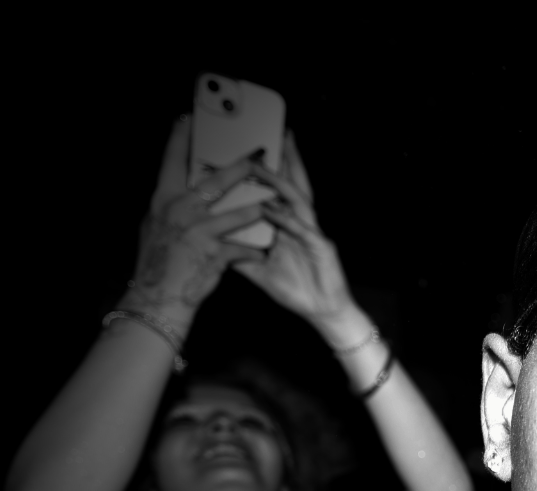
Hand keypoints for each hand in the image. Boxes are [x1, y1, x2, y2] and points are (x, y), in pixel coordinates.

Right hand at [122, 116, 269, 322]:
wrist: (158, 298)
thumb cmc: (157, 262)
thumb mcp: (154, 227)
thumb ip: (169, 205)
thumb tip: (178, 187)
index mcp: (162, 201)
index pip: (170, 162)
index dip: (178, 139)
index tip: (187, 118)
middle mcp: (179, 212)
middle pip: (214, 182)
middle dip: (239, 168)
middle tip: (258, 155)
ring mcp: (197, 232)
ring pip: (236, 214)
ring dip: (258, 209)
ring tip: (274, 203)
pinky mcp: (213, 254)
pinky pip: (241, 248)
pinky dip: (253, 250)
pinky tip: (262, 251)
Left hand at [231, 132, 361, 339]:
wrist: (322, 312)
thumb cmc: (296, 289)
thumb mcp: (259, 270)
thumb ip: (240, 254)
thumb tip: (214, 243)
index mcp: (289, 225)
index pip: (279, 191)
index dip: (273, 170)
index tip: (259, 148)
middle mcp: (302, 223)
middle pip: (294, 184)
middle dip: (289, 159)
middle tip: (280, 133)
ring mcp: (312, 233)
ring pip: (299, 199)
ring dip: (281, 181)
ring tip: (263, 165)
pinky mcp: (321, 247)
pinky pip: (301, 229)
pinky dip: (286, 218)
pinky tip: (272, 208)